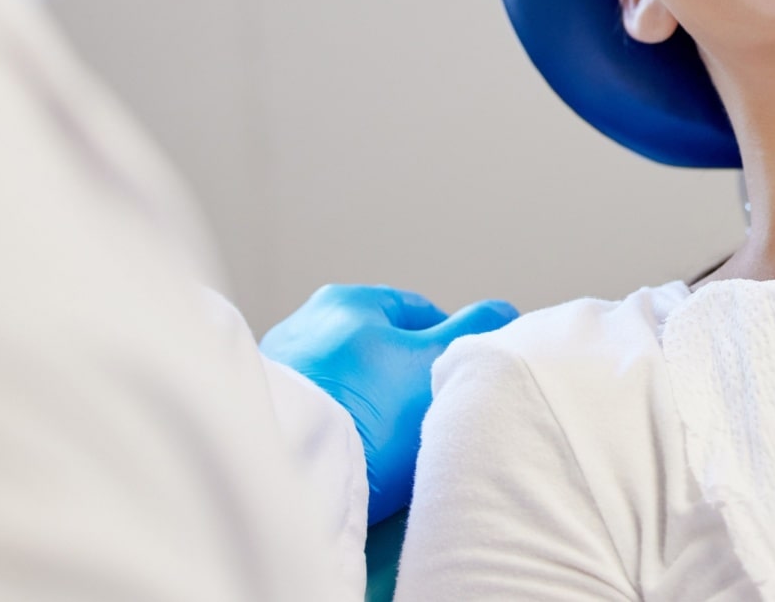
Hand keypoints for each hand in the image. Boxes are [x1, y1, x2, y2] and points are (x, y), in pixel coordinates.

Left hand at [260, 283, 518, 522]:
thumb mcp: (435, 361)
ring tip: (388, 444)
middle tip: (428, 418)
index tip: (460, 383)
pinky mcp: (271, 412)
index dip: (449, 347)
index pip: (420, 313)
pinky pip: (324, 413)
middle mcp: (307, 324)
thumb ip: (472, 330)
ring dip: (372, 406)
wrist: (291, 473)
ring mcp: (283, 370)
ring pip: (351, 383)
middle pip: (382, 351)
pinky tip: (355, 454)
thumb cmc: (365, 411)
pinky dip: (342, 427)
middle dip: (407, 380)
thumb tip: (503, 309)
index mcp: (349, 300)